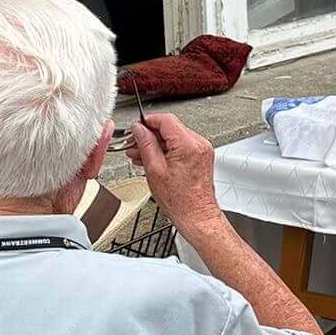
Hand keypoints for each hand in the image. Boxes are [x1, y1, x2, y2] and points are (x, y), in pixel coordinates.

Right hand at [128, 112, 222, 232]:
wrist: (196, 214)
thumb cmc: (179, 199)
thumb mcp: (154, 169)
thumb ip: (146, 145)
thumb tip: (139, 130)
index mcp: (188, 145)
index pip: (166, 120)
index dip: (148, 122)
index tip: (136, 128)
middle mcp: (198, 144)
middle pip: (170, 128)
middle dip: (150, 136)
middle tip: (134, 144)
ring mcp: (202, 150)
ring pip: (174, 137)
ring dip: (156, 144)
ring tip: (140, 155)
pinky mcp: (201, 157)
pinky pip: (181, 146)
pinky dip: (167, 151)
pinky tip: (153, 159)